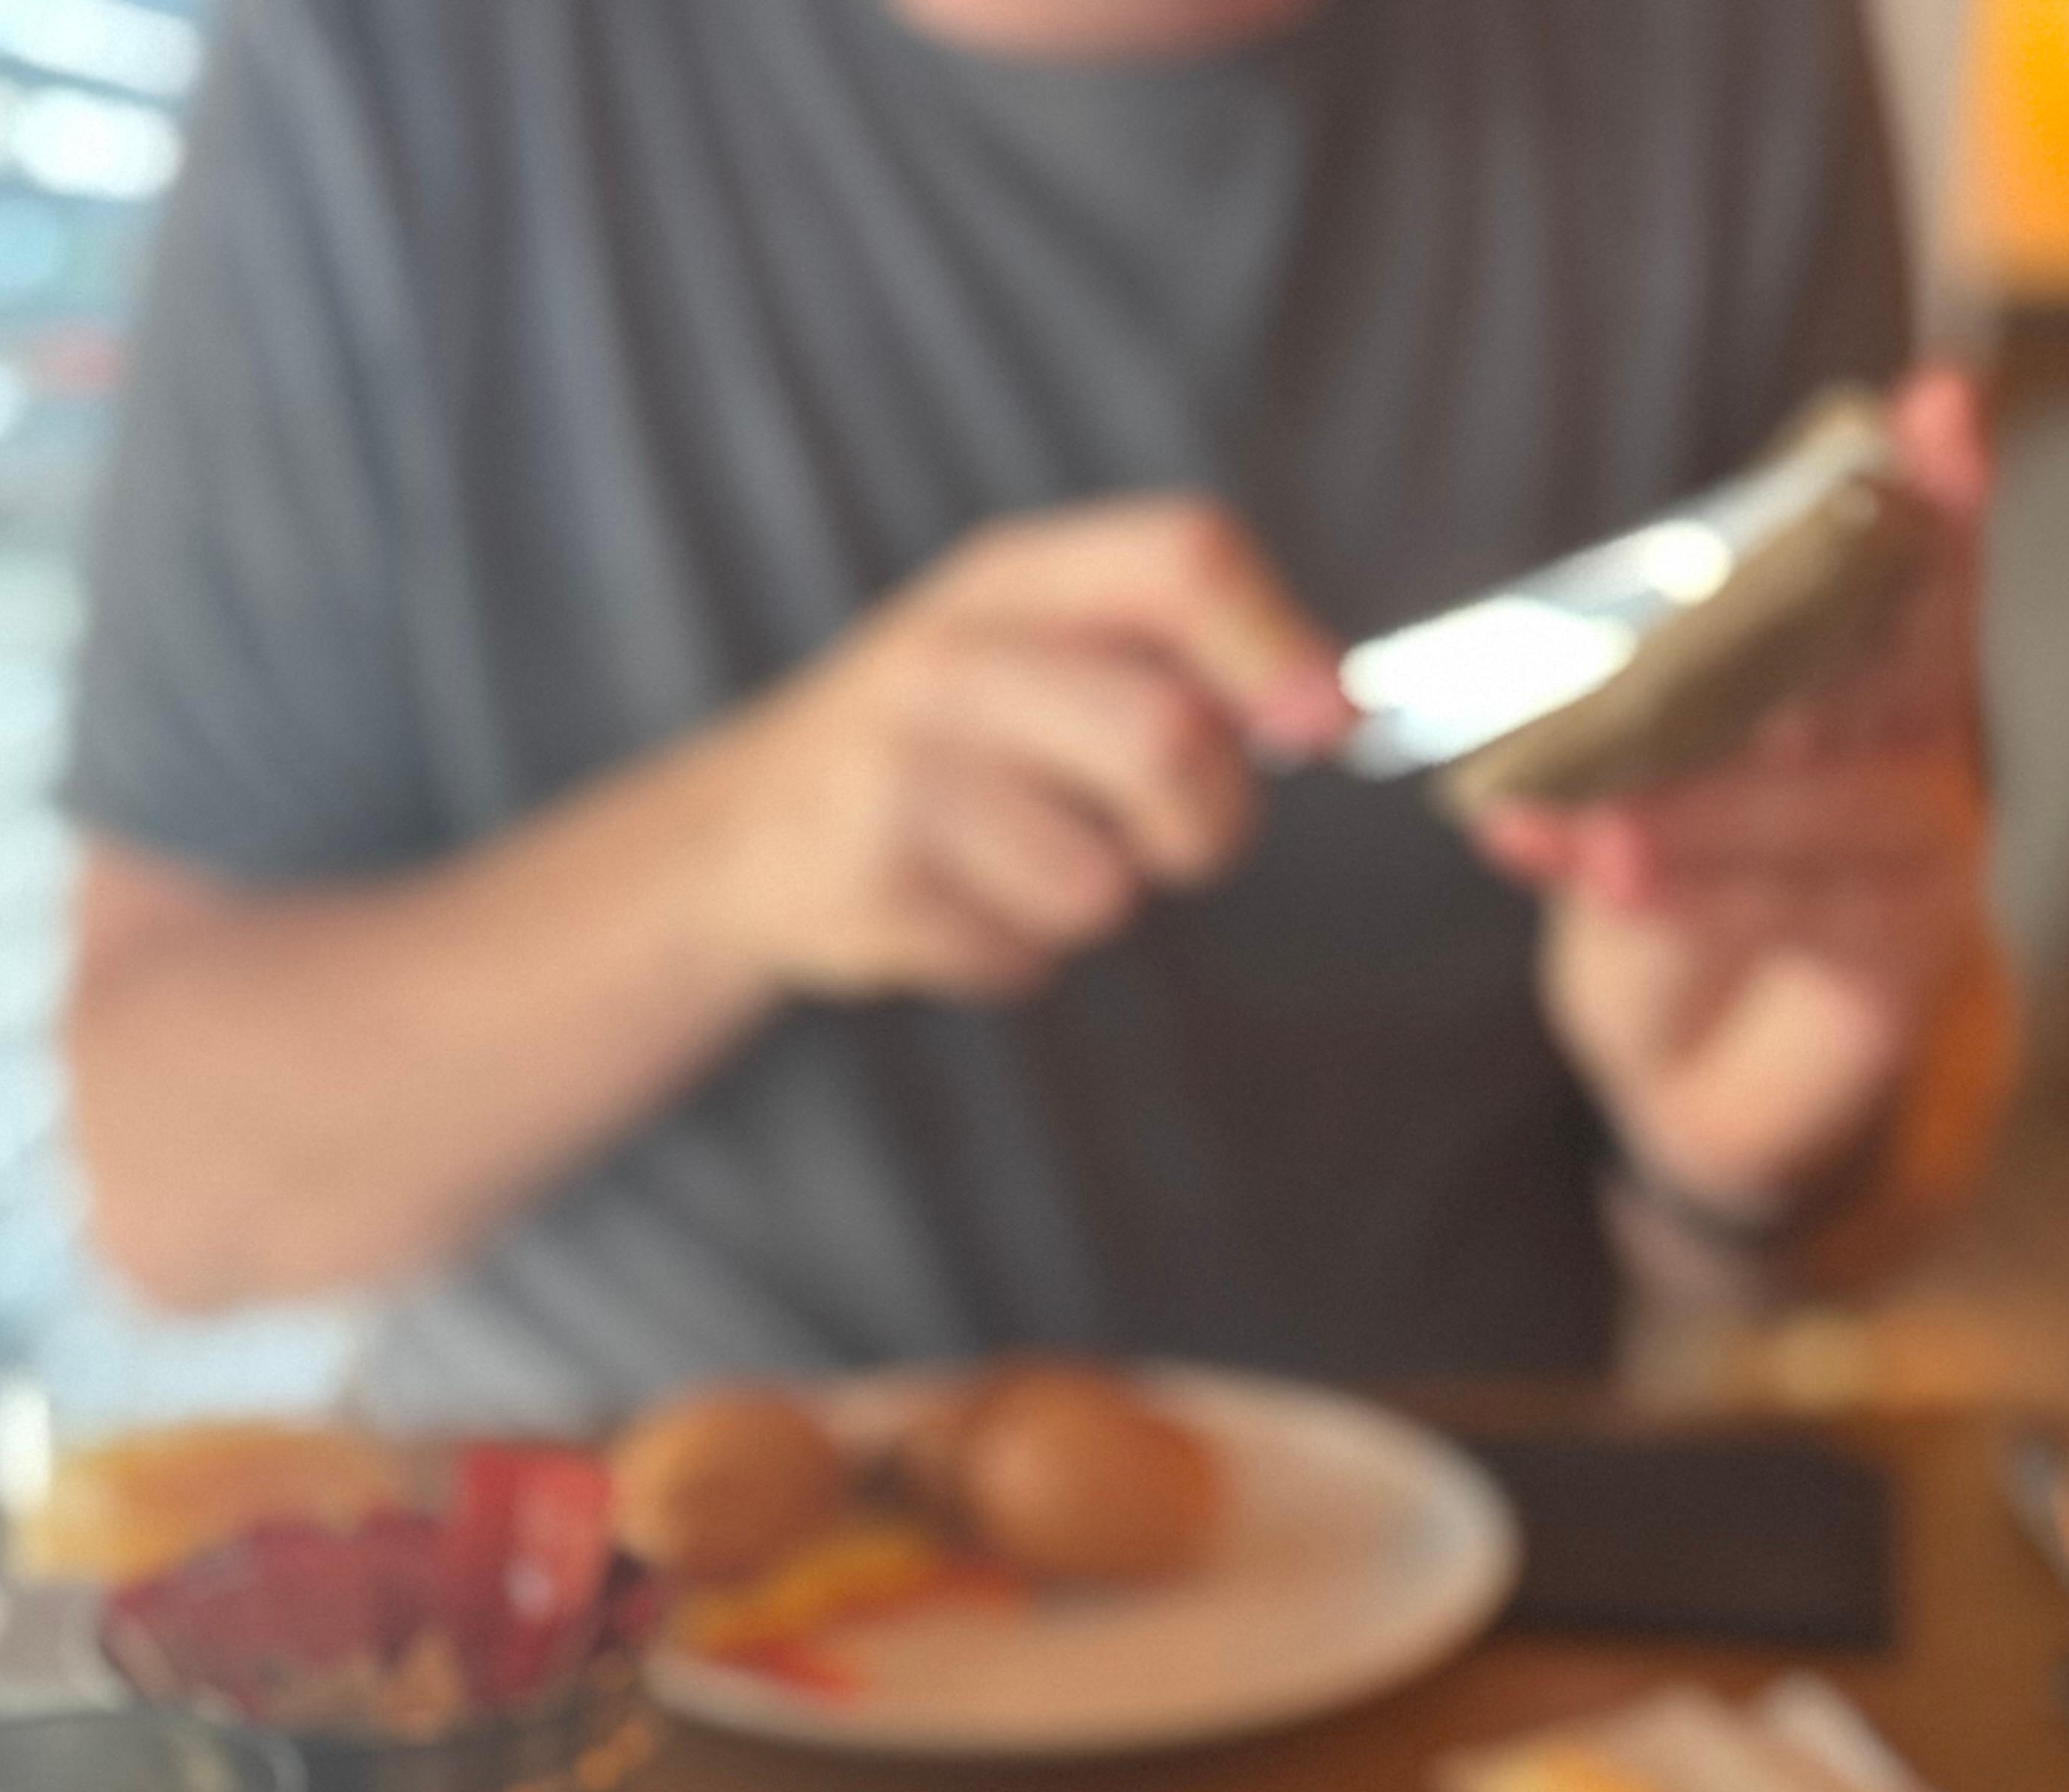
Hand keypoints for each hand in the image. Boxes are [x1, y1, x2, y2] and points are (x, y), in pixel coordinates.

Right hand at [701, 500, 1347, 1005]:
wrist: (736, 833)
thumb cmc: (932, 744)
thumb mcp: (1030, 648)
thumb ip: (1172, 655)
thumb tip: (1332, 705)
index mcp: (1013, 577)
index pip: (1183, 559)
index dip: (1277, 644)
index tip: (1330, 723)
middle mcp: (950, 655)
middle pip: (1164, 738)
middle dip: (1207, 823)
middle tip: (1182, 841)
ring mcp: (899, 771)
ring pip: (1098, 881)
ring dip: (1092, 902)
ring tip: (1020, 864)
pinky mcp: (870, 886)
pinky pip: (1020, 955)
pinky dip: (1014, 956)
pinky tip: (956, 908)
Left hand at [1469, 369, 1997, 1230]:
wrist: (1697, 1082)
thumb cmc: (1666, 913)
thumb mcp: (1618, 818)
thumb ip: (1595, 772)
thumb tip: (1510, 769)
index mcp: (1844, 681)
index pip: (1895, 566)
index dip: (1923, 489)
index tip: (1928, 403)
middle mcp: (1903, 743)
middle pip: (1901, 645)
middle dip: (1875, 579)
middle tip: (1834, 524)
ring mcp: (1919, 840)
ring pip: (1831, 797)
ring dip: (1709, 804)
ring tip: (1604, 833)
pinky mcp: (1905, 942)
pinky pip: (1811, 901)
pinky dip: (1703, 886)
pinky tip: (1616, 876)